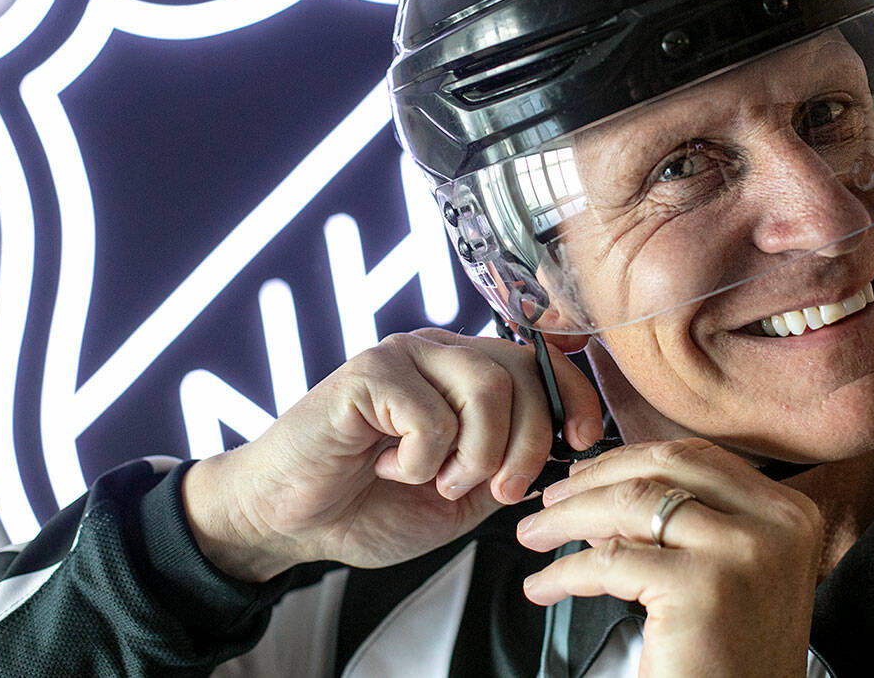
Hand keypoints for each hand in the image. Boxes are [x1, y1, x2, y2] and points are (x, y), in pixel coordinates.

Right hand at [182, 328, 602, 581]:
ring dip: (476, 456)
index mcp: (465, 372)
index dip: (573, 395)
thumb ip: (508, 464)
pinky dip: (420, 461)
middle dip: (525, 446)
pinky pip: (429, 416)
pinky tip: (387, 465)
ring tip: (440, 483)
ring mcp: (401, 356)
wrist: (291, 522)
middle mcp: (437, 352)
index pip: (540, 360)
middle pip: (520, 374)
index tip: (582, 439)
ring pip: (486, 388)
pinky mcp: (366, 374)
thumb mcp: (463, 494)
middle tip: (497, 491)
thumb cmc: (371, 505)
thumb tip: (566, 449)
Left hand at [515, 439, 821, 677]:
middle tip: (551, 501)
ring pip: (630, 504)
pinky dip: (565, 572)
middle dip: (594, 478)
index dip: (629, 459)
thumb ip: (688, 521)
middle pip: (663, 467)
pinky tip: (546, 586)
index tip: (587, 473)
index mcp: (788, 512)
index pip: (696, 457)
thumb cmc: (730, 659)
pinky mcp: (702, 589)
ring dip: (567, 517)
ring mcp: (742, 552)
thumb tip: (611, 486)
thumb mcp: (728, 570)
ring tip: (536, 535)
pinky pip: (611, 561)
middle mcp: (776, 524)